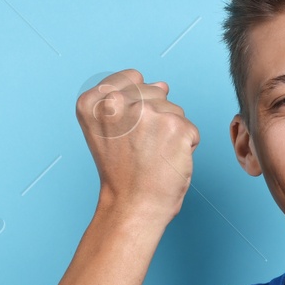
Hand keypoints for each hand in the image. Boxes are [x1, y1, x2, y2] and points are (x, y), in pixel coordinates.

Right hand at [77, 69, 198, 224]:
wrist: (132, 206)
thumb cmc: (121, 173)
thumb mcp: (108, 131)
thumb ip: (129, 101)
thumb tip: (163, 84)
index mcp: (94, 101)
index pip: (131, 78)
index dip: (135, 106)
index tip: (127, 132)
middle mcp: (117, 102)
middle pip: (155, 92)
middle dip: (155, 118)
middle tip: (140, 149)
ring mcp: (148, 112)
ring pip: (175, 111)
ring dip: (170, 133)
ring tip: (152, 156)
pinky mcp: (176, 127)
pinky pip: (191, 130)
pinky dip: (185, 147)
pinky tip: (167, 162)